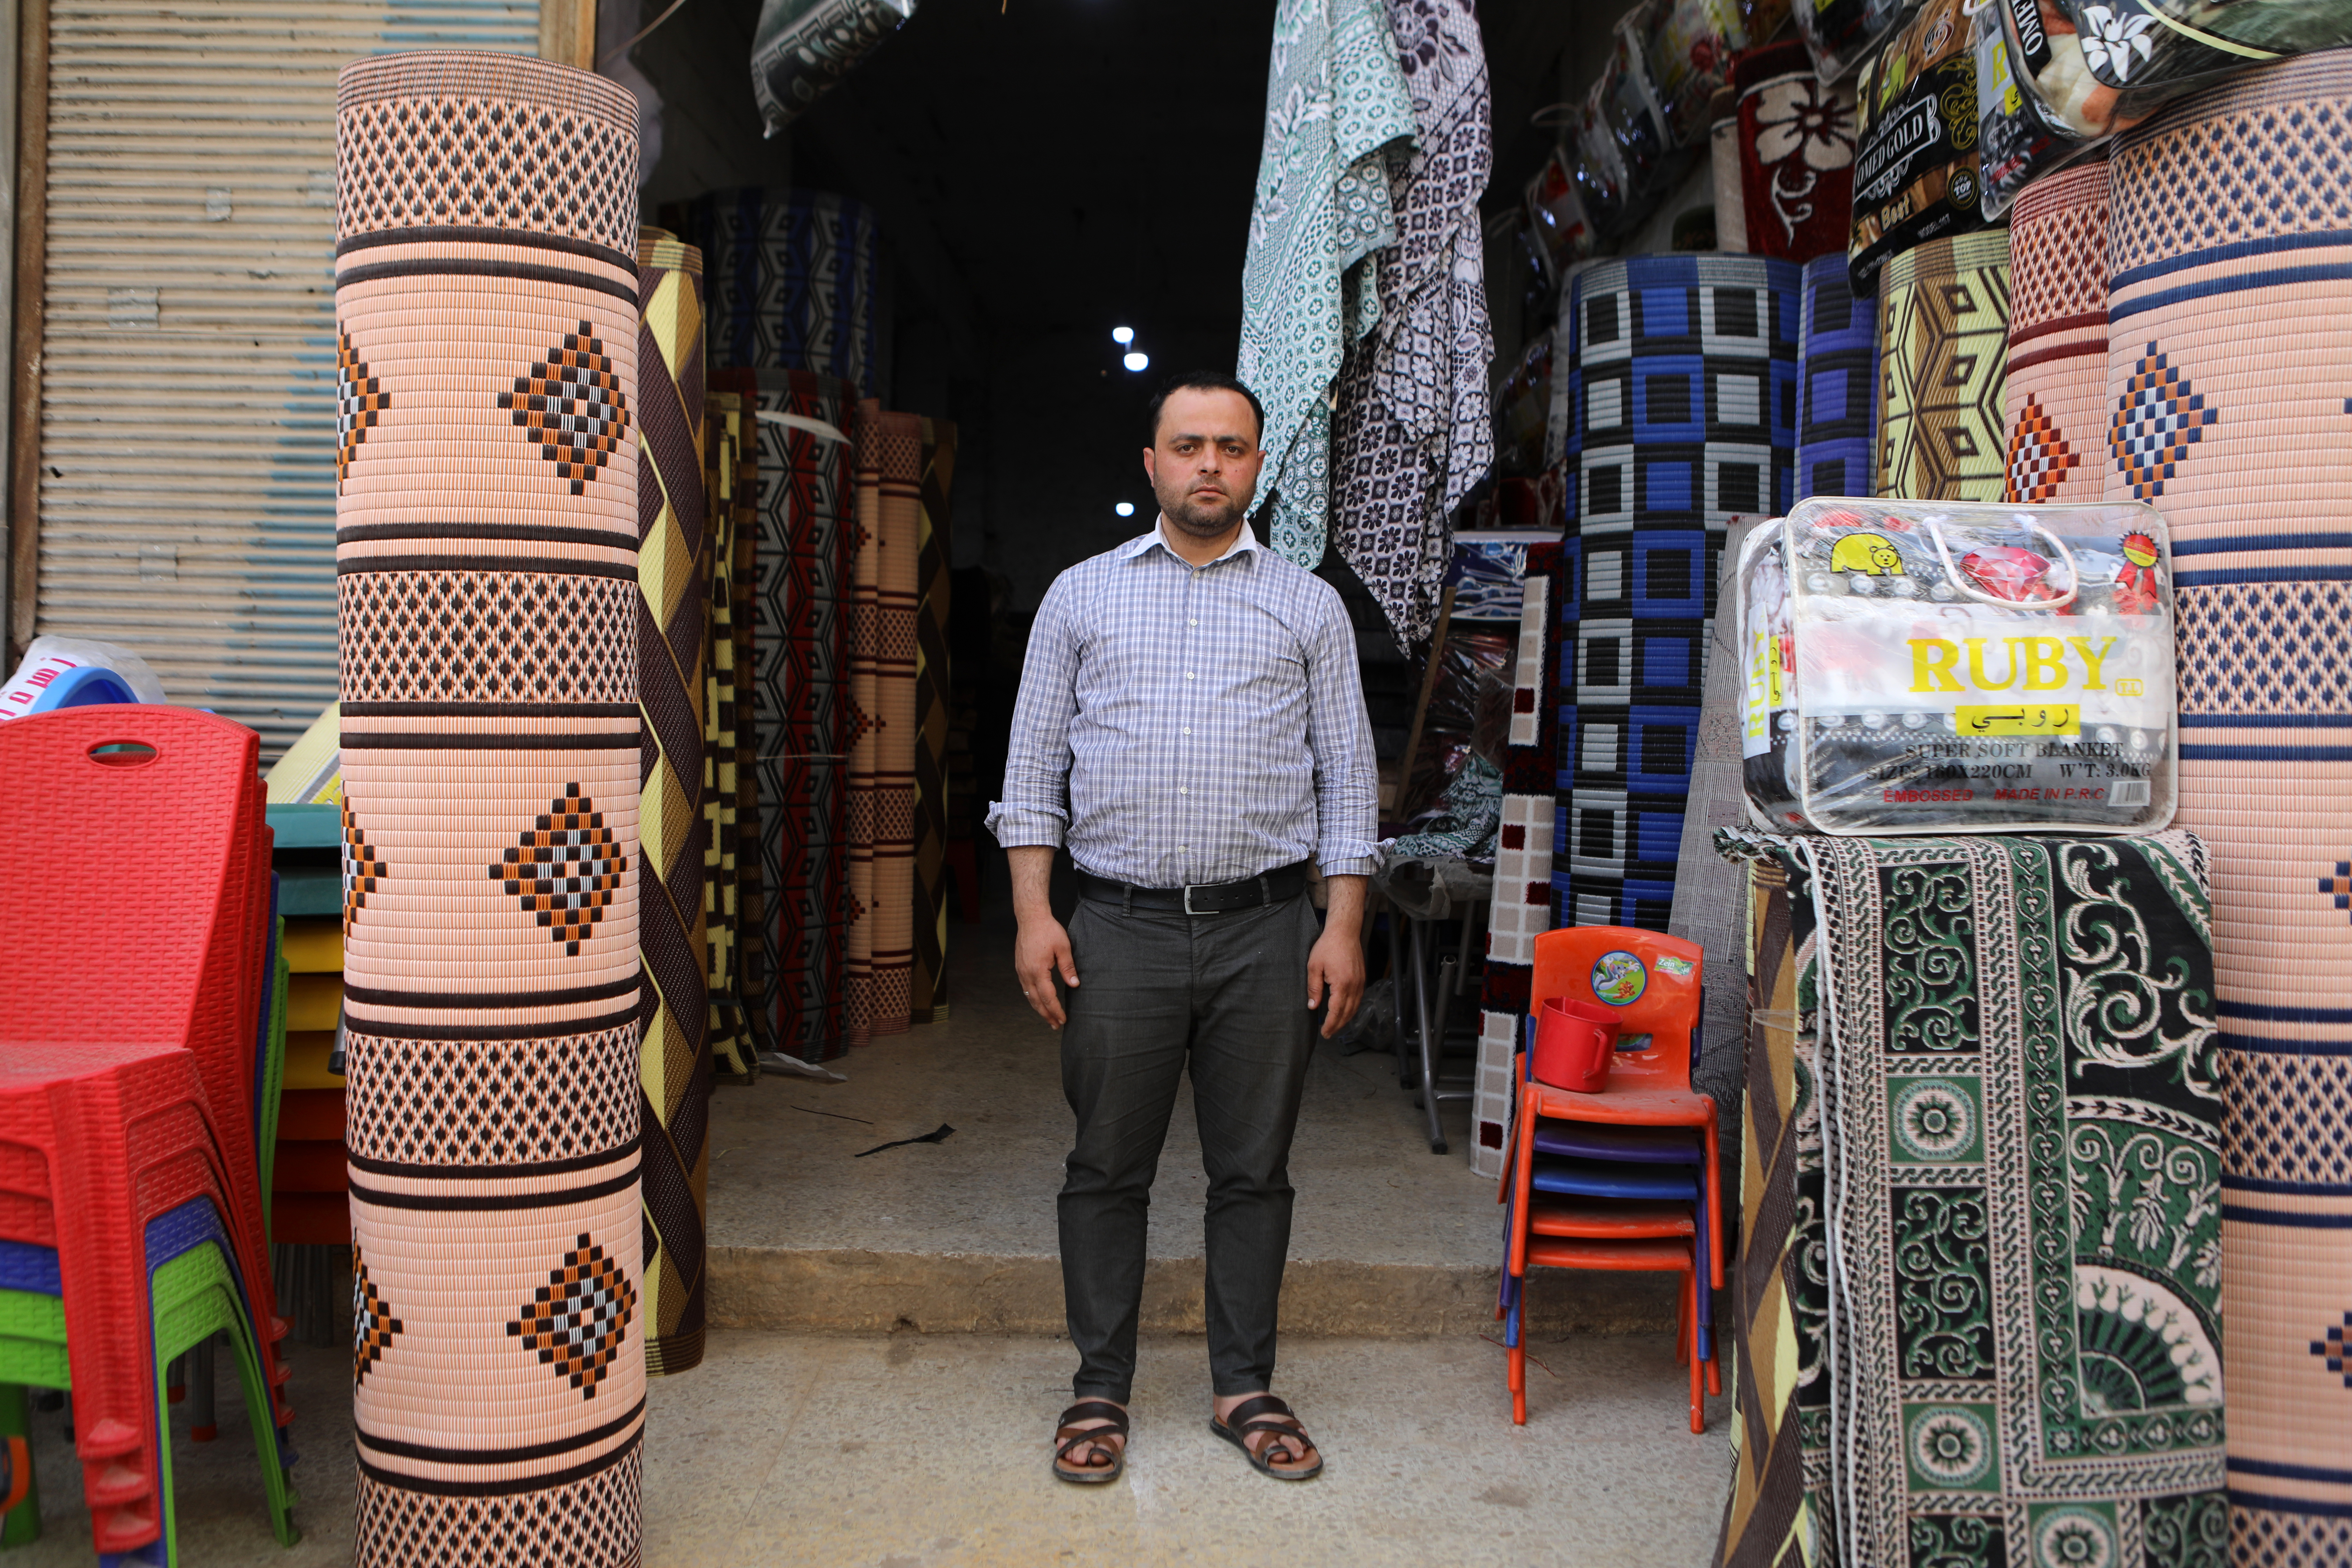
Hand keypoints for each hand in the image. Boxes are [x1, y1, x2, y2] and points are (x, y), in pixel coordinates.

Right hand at [1015, 915, 1078, 1028]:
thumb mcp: (1063, 947)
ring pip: (1029, 996)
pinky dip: (1032, 998)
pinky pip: (1025, 988)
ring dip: (1038, 1008)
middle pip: (1036, 1001)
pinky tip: (1039, 1001)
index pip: (1048, 997)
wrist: (1031, 917)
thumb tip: (1074, 984)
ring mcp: (1021, 971)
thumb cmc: (1048, 930)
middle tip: (1055, 1025)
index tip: (1063, 1020)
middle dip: (1046, 1015)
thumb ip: (1068, 967)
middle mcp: (1026, 973)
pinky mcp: (1020, 967)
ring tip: (1048, 1018)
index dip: (1055, 1010)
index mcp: (1038, 970)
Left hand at [1306, 922, 1364, 1039]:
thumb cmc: (1327, 947)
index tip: (1325, 1033)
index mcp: (1342, 984)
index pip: (1336, 1011)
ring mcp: (1360, 982)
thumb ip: (1314, 988)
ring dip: (1346, 1019)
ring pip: (1355, 1007)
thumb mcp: (1314, 966)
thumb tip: (1312, 1006)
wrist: (1344, 932)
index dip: (1330, 1024)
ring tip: (1336, 1026)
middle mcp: (1354, 986)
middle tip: (1329, 1034)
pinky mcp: (1362, 978)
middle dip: (1338, 1025)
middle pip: (1347, 1013)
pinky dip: (1352, 1009)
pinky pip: (1358, 999)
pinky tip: (1345, 1012)